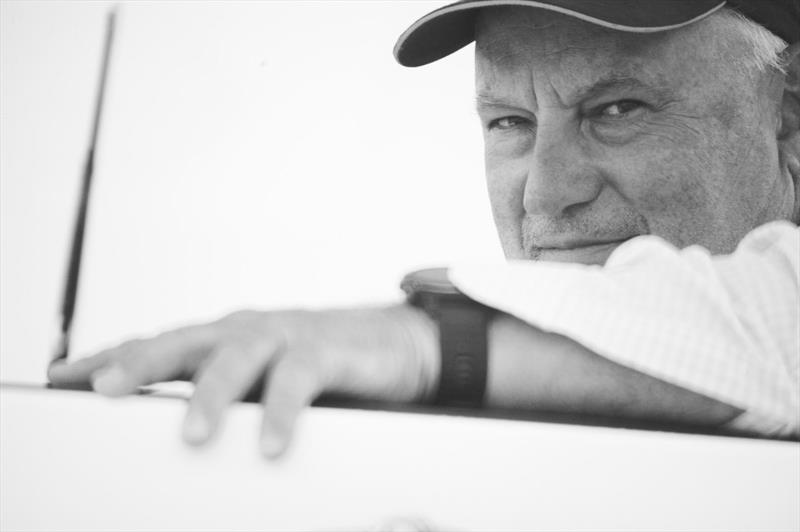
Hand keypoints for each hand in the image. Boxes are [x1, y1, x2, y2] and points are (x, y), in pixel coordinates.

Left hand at [48, 304, 438, 456]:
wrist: (392, 343)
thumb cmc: (318, 361)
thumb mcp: (260, 378)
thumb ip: (219, 393)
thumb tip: (170, 429)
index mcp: (226, 337)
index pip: (161, 344)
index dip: (115, 357)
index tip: (68, 377)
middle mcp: (249, 330)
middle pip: (186, 341)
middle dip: (143, 363)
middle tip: (106, 389)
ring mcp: (287, 336)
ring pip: (239, 356)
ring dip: (212, 394)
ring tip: (191, 434)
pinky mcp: (327, 350)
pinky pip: (299, 379)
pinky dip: (282, 410)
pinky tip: (270, 442)